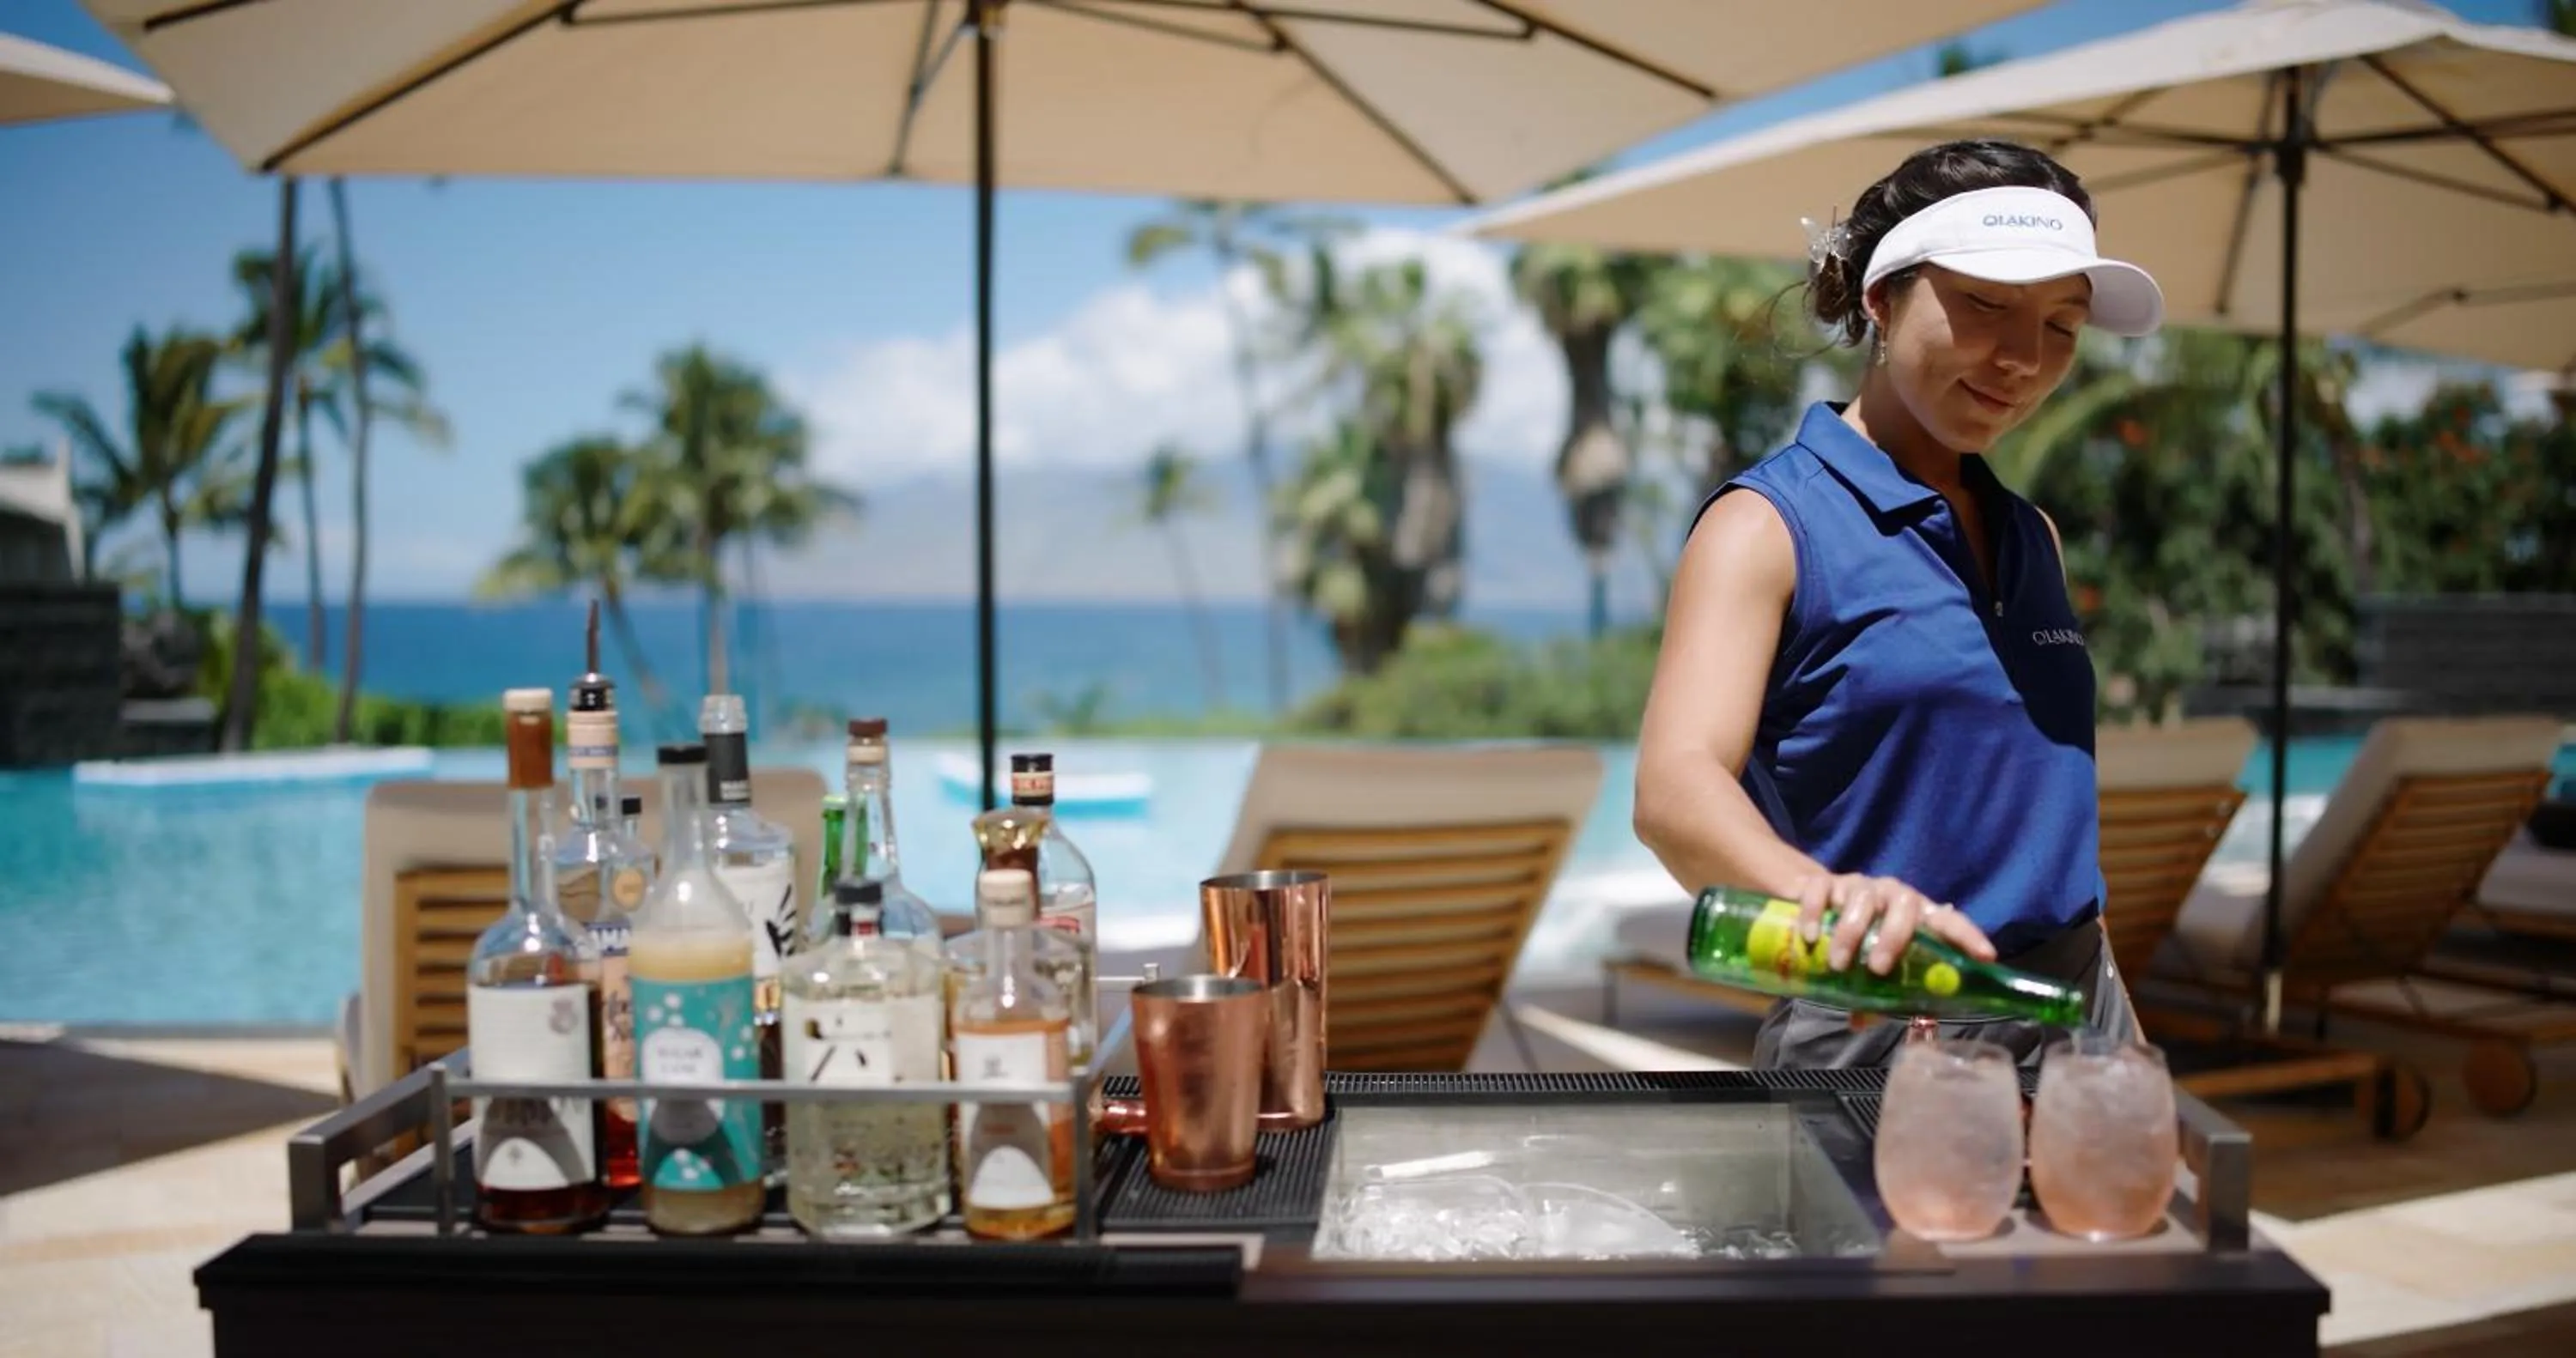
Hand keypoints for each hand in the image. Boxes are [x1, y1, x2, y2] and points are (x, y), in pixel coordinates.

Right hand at [1791, 873, 1997, 975]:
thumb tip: (1860, 1022)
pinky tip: (1809, 937)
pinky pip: (1821, 891)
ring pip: (1862, 899)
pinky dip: (1815, 914)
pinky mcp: (1825, 882)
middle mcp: (1893, 894)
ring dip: (1850, 932)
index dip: (1968, 936)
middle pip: (1904, 905)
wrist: (1818, 902)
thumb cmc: (1857, 941)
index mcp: (1916, 915)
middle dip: (1893, 937)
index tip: (1985, 956)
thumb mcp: (1871, 970)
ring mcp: (1859, 885)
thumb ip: (1873, 995)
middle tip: (1877, 968)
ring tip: (1839, 964)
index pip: (1949, 921)